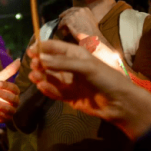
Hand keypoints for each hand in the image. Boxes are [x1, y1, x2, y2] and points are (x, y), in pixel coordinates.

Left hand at [0, 59, 20, 122]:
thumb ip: (8, 71)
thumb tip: (18, 60)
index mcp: (14, 91)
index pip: (15, 89)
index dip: (6, 86)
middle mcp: (14, 101)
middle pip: (14, 99)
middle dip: (3, 95)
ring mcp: (10, 111)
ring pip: (10, 109)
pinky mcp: (5, 118)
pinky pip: (5, 117)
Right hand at [27, 39, 150, 137]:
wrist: (119, 103)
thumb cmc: (105, 78)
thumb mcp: (85, 67)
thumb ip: (62, 63)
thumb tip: (41, 59)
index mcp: (76, 54)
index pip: (55, 47)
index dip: (42, 47)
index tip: (30, 51)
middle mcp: (70, 67)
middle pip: (49, 63)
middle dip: (40, 63)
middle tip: (34, 66)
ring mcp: (69, 82)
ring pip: (50, 78)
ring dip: (41, 76)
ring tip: (35, 77)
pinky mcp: (69, 96)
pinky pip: (55, 91)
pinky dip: (48, 89)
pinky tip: (42, 87)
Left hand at [58, 7, 102, 40]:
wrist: (92, 38)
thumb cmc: (93, 33)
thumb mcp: (92, 21)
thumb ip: (85, 18)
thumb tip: (77, 20)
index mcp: (85, 9)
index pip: (74, 9)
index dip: (68, 12)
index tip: (64, 14)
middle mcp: (80, 10)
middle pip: (68, 12)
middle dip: (64, 16)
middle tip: (60, 19)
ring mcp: (74, 15)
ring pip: (65, 17)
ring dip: (62, 22)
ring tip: (61, 27)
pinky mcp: (69, 20)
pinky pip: (62, 22)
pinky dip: (60, 25)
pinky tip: (60, 28)